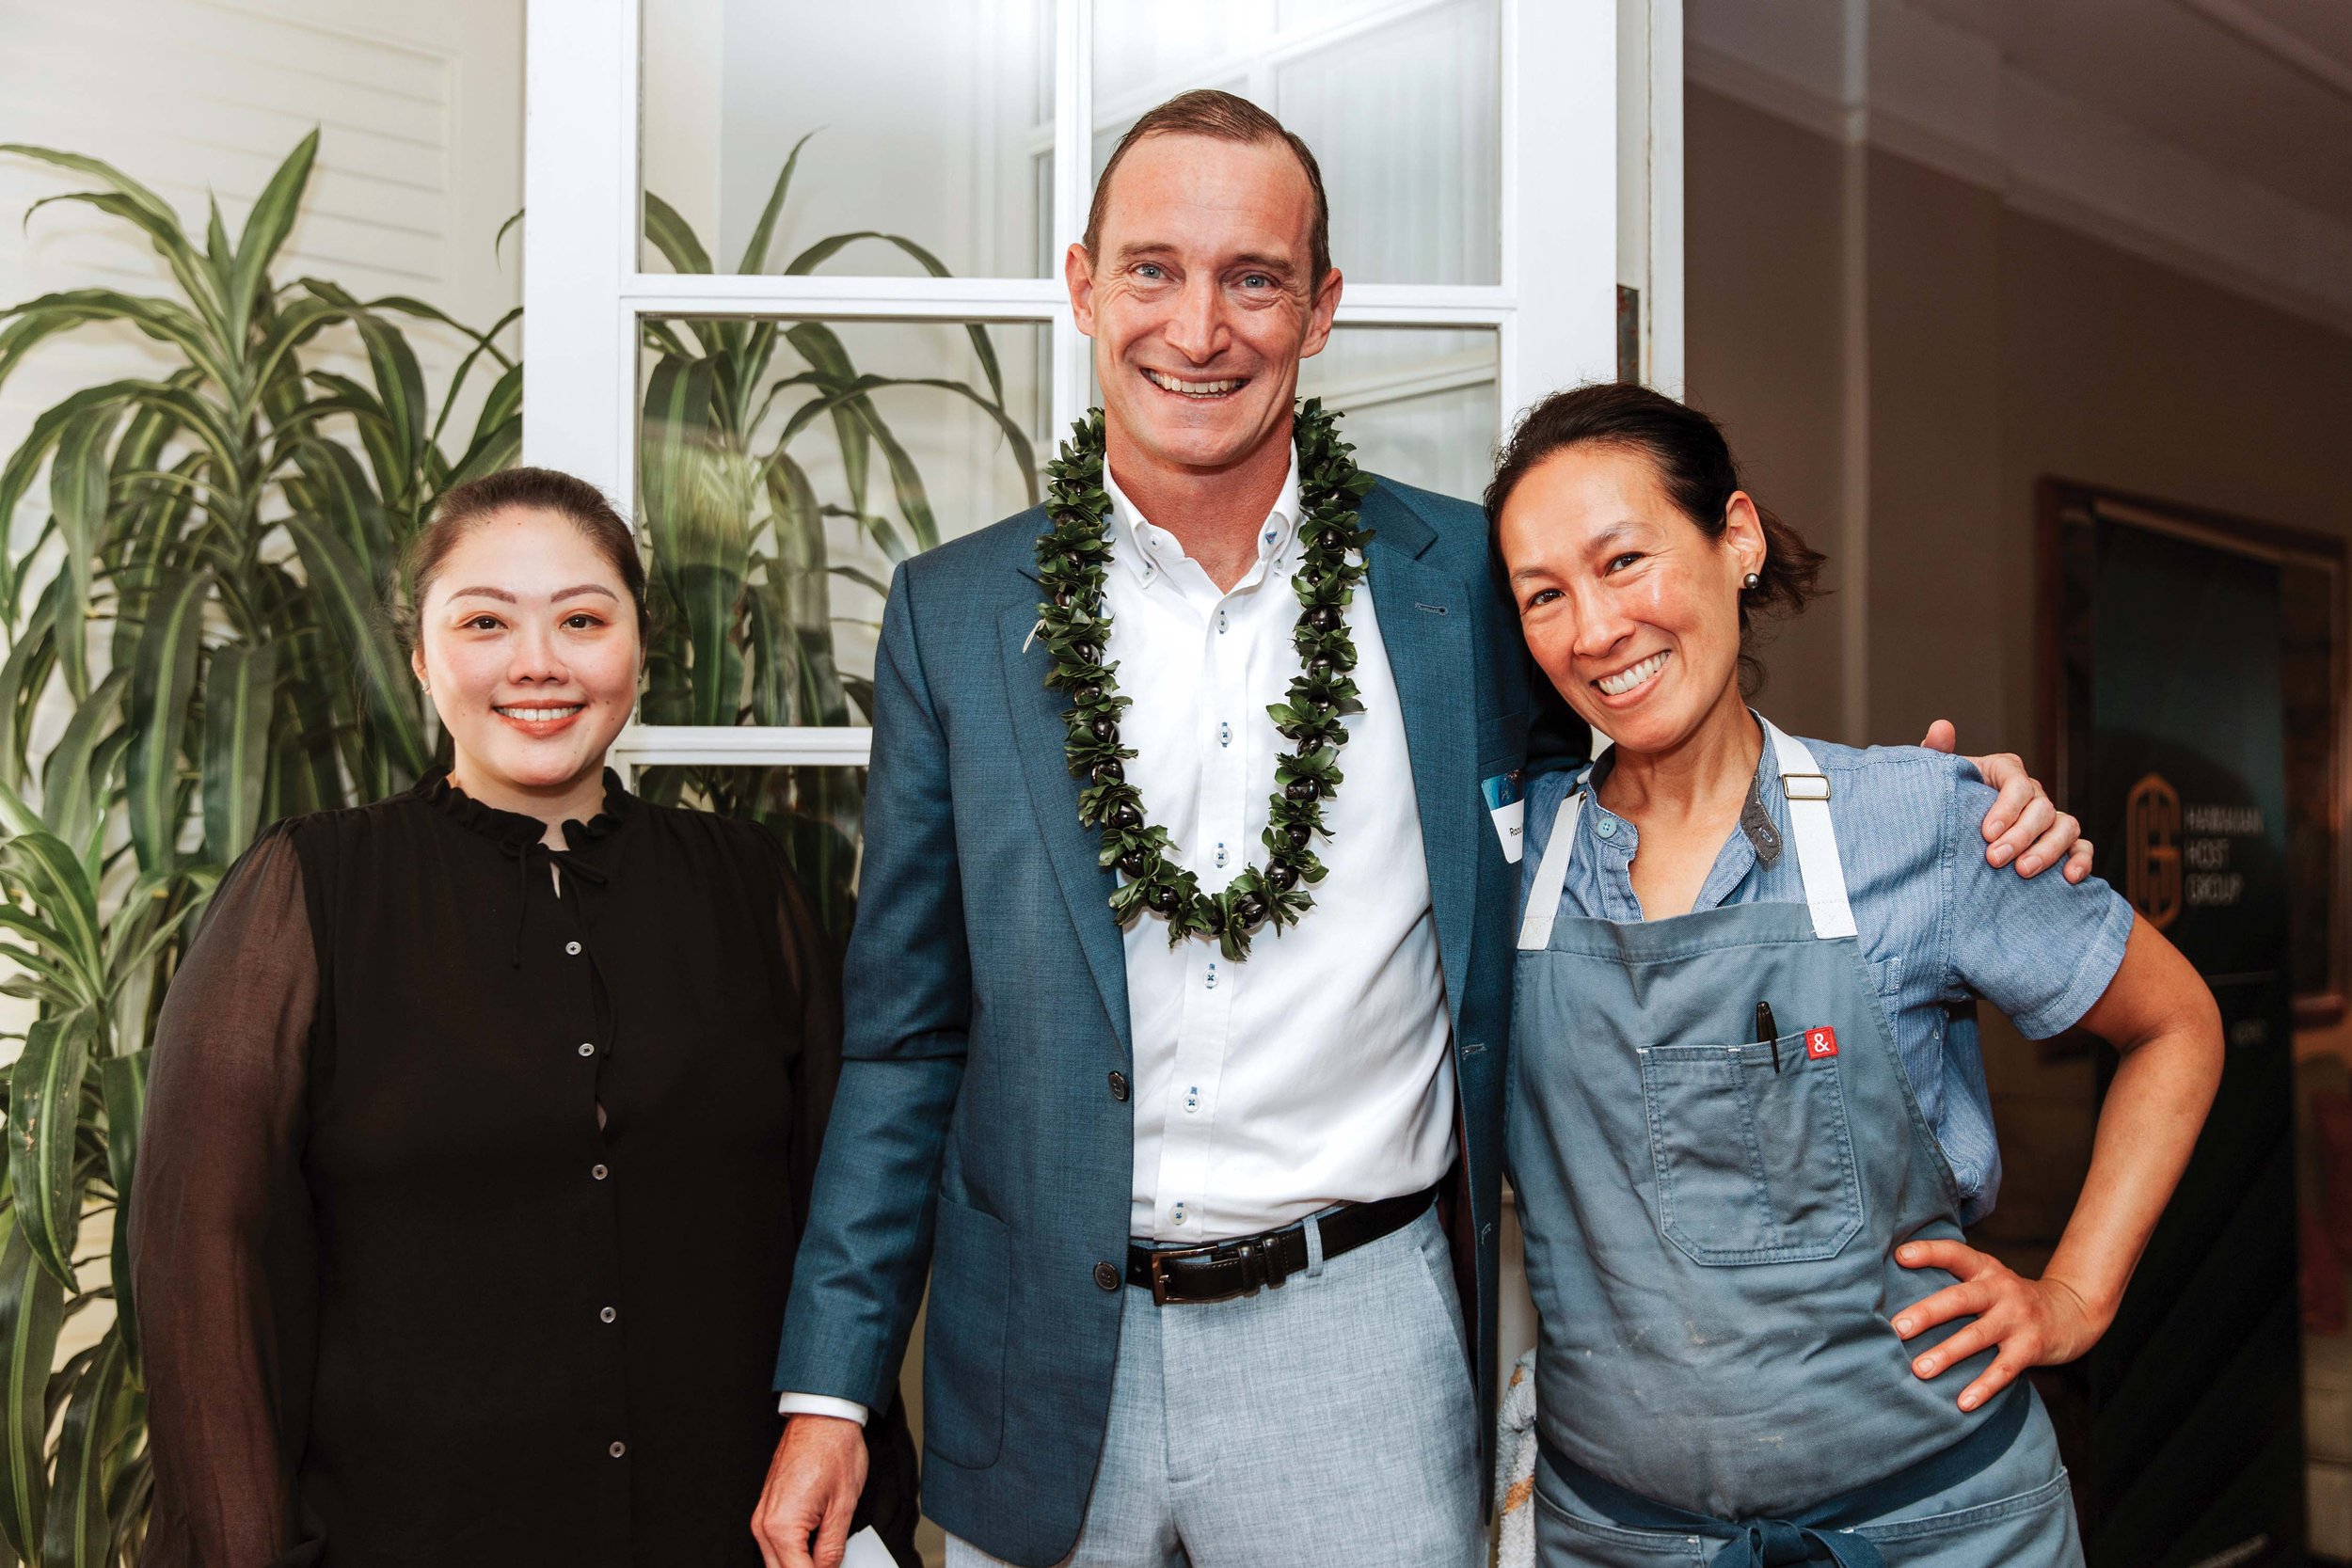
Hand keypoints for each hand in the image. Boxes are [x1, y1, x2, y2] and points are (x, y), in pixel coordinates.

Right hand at [751, 1415, 867, 1567]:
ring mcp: (762, 1517)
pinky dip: (793, 1553)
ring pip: (776, 1563)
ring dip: (799, 1564)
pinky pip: (775, 1546)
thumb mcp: (843, 1506)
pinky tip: (813, 1551)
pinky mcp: (767, 1510)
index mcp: (782, 1526)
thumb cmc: (833, 1450)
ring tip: (823, 1558)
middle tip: (830, 1567)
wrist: (822, 1417)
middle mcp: (764, 1524)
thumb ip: (832, 1548)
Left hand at [1893, 1238, 2105, 1411]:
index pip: (1955, 1253)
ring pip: (1977, 1336)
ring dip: (1947, 1354)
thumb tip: (1894, 1290)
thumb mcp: (1988, 1278)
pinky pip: (2003, 1370)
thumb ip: (1954, 1280)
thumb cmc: (2010, 1298)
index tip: (1900, 1256)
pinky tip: (1962, 1403)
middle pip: (1960, 1298)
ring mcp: (2017, 1319)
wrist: (2071, 1312)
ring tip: (1919, 1370)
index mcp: (1985, 1269)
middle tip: (1897, 1329)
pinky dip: (1983, 1387)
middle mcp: (2000, 1290)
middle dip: (1927, 1313)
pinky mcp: (2031, 1347)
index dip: (1929, 1252)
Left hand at [1918, 720, 2093, 881]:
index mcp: (2006, 770)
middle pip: (2041, 809)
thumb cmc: (1948, 798)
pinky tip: (2068, 877)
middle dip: (2020, 836)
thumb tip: (1941, 727)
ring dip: (2048, 850)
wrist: (1953, 827)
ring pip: (2065, 827)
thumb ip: (1938, 751)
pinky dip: (2081, 860)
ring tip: (2023, 871)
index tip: (1987, 832)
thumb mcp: (1939, 775)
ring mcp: (2050, 817)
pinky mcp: (2062, 842)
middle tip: (1994, 859)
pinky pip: (2081, 847)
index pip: (2017, 783)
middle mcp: (2033, 792)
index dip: (2006, 807)